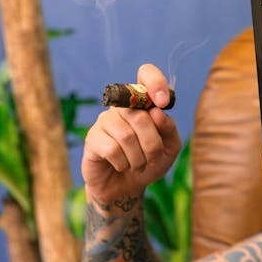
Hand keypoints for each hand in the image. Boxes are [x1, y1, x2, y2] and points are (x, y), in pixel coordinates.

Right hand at [82, 64, 180, 204]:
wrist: (128, 187)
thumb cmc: (150, 163)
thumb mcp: (169, 148)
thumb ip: (169, 129)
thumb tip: (157, 112)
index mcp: (143, 102)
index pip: (145, 74)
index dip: (155, 82)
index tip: (163, 102)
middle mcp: (122, 106)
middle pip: (140, 116)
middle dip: (152, 145)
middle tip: (152, 158)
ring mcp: (105, 121)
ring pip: (127, 135)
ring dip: (138, 158)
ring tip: (137, 165)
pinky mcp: (92, 138)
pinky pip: (112, 149)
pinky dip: (123, 164)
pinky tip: (121, 166)